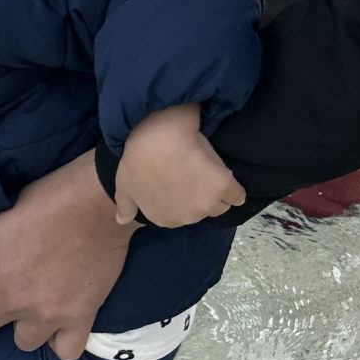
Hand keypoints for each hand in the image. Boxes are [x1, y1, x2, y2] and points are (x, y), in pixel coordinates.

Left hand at [0, 154, 134, 359]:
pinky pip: (65, 351)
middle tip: (8, 287)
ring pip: (22, 342)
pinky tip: (62, 323)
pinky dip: (62, 341)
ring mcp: (46, 314)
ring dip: (25, 326)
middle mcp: (10, 302)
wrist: (98, 200)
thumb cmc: (44, 200)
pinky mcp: (80, 317)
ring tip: (37, 303)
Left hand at [115, 104, 246, 227]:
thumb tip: (122, 220)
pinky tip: (231, 183)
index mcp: (163, 218)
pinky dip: (236, 192)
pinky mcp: (222, 187)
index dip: (182, 201)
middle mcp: (186, 217)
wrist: (159, 138)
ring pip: (220, 206)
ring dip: (218, 197)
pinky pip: (237, 196)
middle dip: (200, 199)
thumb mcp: (123, 186)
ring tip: (214, 180)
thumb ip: (125, 206)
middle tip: (196, 179)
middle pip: (201, 212)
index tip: (182, 187)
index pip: (179, 216)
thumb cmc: (137, 160)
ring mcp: (205, 204)